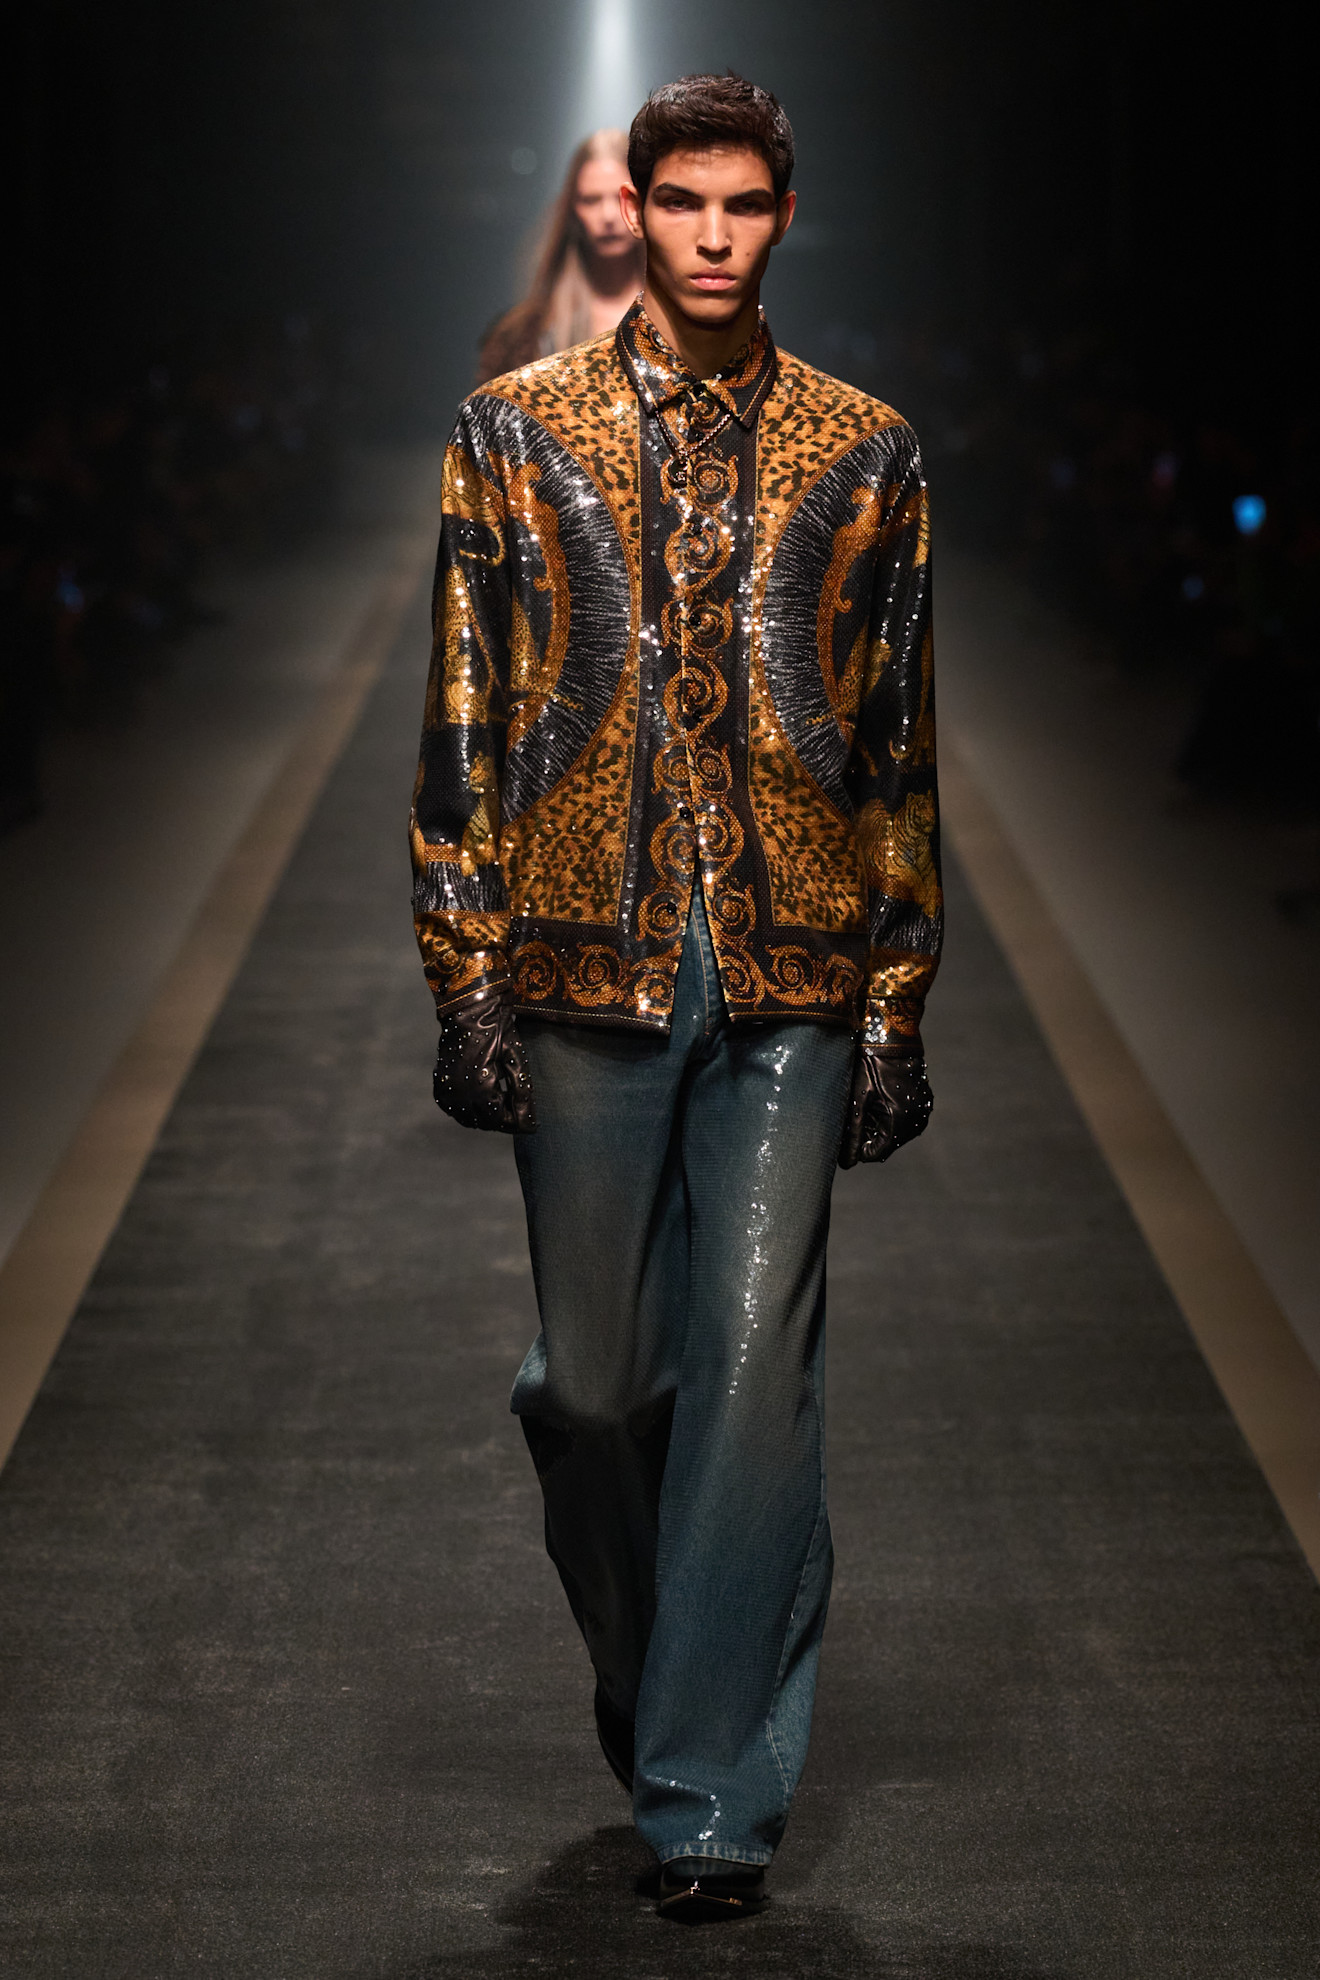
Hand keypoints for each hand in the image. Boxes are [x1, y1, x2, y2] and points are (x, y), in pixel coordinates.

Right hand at [433, 989, 535, 1133]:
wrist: (469, 1008)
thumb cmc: (497, 1029)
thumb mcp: (515, 1058)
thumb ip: (521, 1092)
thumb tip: (529, 1121)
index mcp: (479, 1086)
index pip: (499, 1118)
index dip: (516, 1122)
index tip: (531, 1124)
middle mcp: (458, 1092)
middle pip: (484, 1122)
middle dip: (503, 1120)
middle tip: (520, 1112)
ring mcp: (446, 1089)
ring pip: (469, 1119)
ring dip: (487, 1116)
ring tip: (505, 1104)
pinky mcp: (440, 1084)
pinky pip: (455, 1109)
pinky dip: (470, 1109)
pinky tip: (486, 1099)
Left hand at [838, 1041, 931, 1168]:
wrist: (892, 1038)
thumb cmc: (870, 1067)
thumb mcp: (857, 1100)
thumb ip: (852, 1133)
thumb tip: (846, 1162)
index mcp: (900, 1123)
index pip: (876, 1154)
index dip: (858, 1148)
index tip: (847, 1133)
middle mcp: (916, 1122)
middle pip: (886, 1144)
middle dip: (868, 1135)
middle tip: (854, 1113)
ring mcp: (922, 1112)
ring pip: (895, 1133)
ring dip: (878, 1125)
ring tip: (866, 1103)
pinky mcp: (924, 1103)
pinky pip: (904, 1120)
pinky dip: (890, 1116)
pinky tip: (879, 1098)